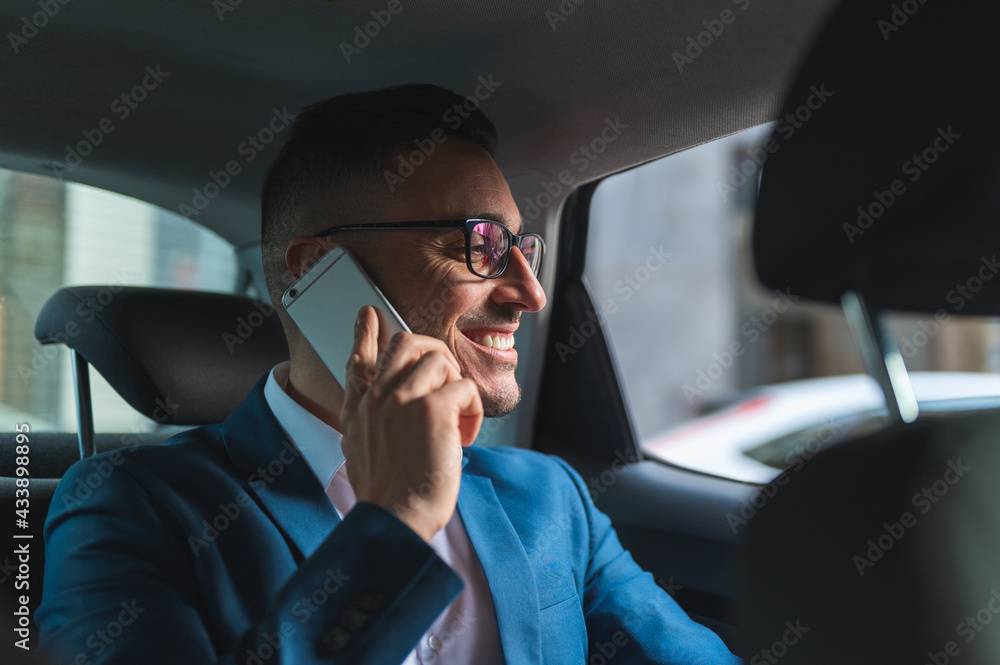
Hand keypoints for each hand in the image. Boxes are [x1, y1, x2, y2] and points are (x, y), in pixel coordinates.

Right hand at [340, 306, 482, 541]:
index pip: (359, 358)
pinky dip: (473, 411)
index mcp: (359, 408)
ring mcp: (403, 399)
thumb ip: (365, 418)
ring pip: (440, 359)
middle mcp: (377, 397)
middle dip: (434, 353)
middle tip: (448, 380)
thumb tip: (374, 400)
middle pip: (406, 343)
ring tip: (456, 421)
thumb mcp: (359, 449)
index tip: (368, 314)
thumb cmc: (387, 493)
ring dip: (457, 387)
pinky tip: (464, 437)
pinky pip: (464, 387)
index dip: (364, 333)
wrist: (396, 518)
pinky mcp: (433, 409)